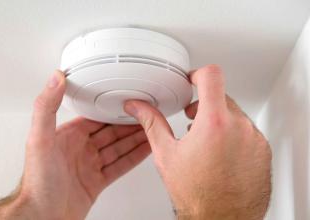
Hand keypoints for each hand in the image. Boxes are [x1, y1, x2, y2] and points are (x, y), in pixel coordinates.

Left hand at [13, 70, 150, 219]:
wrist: (43, 216)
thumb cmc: (38, 182)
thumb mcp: (39, 138)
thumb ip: (46, 107)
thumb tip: (55, 78)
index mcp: (67, 136)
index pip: (95, 117)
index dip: (112, 109)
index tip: (126, 100)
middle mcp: (79, 149)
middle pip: (110, 131)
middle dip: (128, 123)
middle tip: (146, 114)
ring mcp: (88, 166)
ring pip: (118, 147)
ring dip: (135, 138)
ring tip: (152, 129)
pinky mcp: (96, 182)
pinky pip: (120, 166)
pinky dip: (134, 157)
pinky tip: (145, 150)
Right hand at [124, 65, 270, 219]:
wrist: (221, 218)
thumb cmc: (196, 194)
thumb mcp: (166, 153)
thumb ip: (152, 123)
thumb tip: (138, 107)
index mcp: (214, 123)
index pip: (211, 76)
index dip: (198, 74)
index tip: (192, 81)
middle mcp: (239, 127)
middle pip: (222, 96)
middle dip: (205, 105)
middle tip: (192, 122)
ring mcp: (254, 139)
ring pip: (235, 115)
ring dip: (220, 122)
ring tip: (206, 143)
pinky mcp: (263, 151)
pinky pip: (248, 132)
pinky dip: (234, 136)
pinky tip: (221, 155)